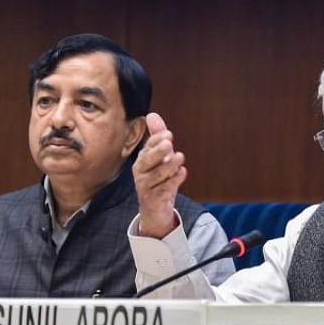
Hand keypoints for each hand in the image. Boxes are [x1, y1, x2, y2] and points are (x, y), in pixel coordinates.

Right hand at [133, 112, 187, 238]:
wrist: (154, 210)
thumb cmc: (157, 180)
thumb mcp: (159, 158)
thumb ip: (157, 138)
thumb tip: (152, 115)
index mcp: (141, 161)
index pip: (147, 148)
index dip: (156, 141)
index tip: (168, 134)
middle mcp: (141, 173)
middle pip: (147, 160)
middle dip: (158, 151)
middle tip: (170, 142)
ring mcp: (146, 187)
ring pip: (157, 175)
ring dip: (169, 165)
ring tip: (180, 156)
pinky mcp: (154, 199)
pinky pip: (164, 189)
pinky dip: (174, 180)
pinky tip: (183, 172)